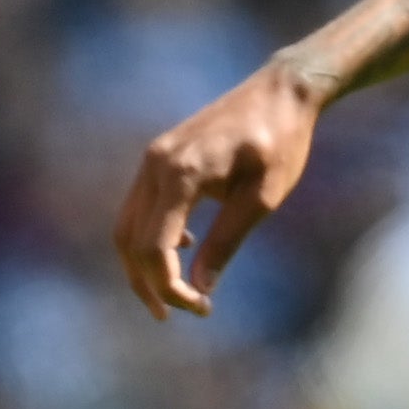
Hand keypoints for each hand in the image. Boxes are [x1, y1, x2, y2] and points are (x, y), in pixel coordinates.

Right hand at [117, 62, 325, 317]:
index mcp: (181, 175)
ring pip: (128, 225)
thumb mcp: (262, 199)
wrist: (280, 92)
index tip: (200, 308)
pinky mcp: (160, 158)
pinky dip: (151, 237)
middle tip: (174, 316)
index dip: (169, 287)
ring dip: (143, 264)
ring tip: (173, 295)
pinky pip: (141, 206)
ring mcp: (153, 160)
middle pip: (130, 240)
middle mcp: (156, 166)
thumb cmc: (281, 143)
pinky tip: (185, 250)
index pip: (154, 248)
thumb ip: (227, 242)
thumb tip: (200, 288)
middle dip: (147, 284)